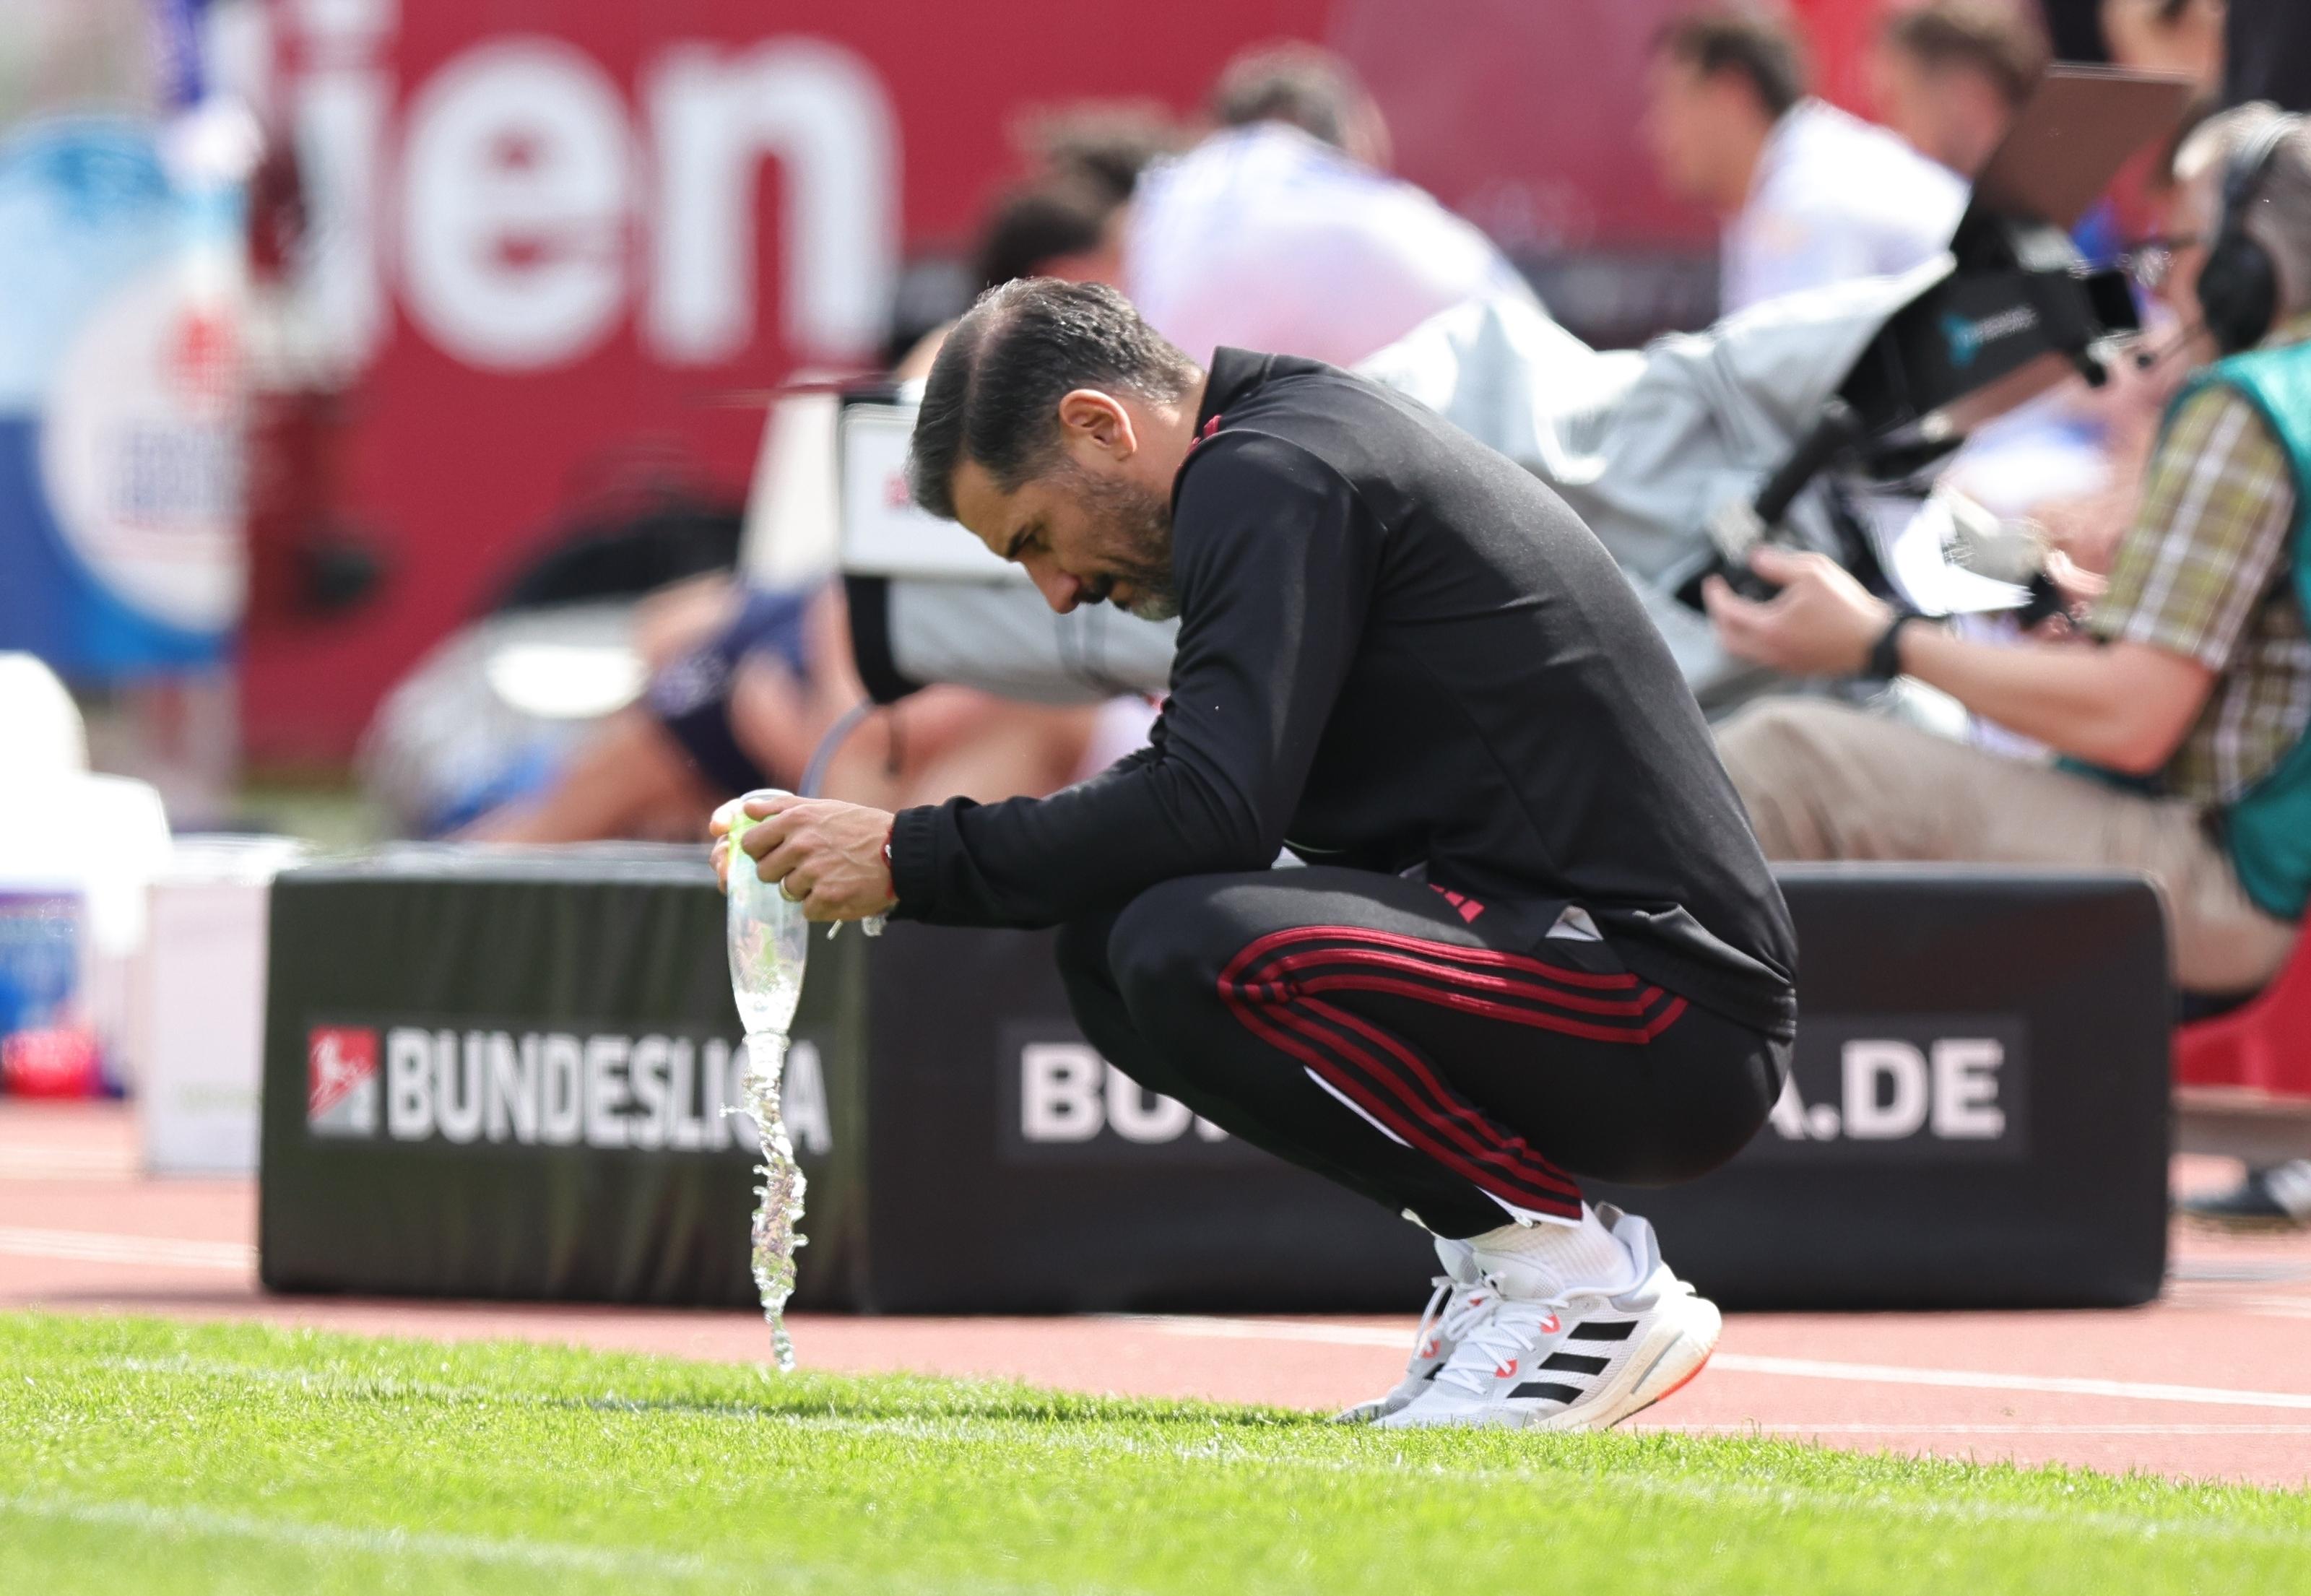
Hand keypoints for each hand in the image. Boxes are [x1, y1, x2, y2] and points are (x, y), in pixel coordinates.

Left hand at [711, 793, 897, 921]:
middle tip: (809, 866)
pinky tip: (840, 889)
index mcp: (795, 820)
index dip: (761, 851)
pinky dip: (822, 904)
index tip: (776, 853)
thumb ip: (781, 808)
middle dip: (782, 872)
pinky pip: (807, 909)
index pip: (749, 843)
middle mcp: (801, 845)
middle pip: (764, 872)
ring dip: (805, 889)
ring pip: (786, 892)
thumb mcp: (822, 808)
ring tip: (831, 876)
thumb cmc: (862, 829)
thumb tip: (746, 810)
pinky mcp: (826, 898)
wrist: (901, 853)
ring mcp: (813, 873)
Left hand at [1701, 545, 1894, 677]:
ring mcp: (1782, 663)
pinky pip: (1761, 657)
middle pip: (1726, 639)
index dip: (1715, 595)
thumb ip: (1778, 563)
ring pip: (1742, 651)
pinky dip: (1752, 641)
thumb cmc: (1848, 608)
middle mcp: (1771, 651)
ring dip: (1733, 631)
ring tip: (1738, 610)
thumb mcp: (1813, 572)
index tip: (1712, 582)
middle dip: (1717, 617)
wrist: (1877, 643)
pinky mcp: (1795, 668)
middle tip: (1720, 597)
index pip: (1727, 612)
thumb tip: (1754, 558)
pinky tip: (1765, 624)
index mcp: (1770, 628)